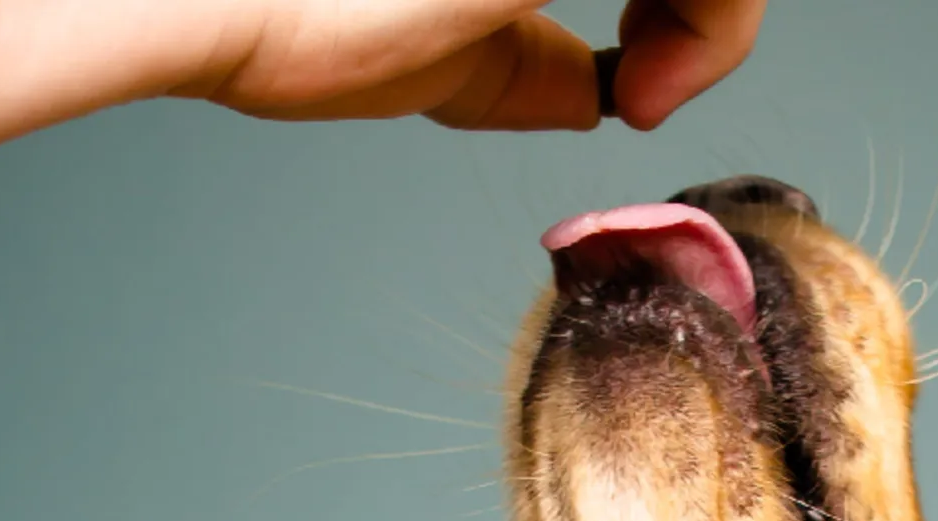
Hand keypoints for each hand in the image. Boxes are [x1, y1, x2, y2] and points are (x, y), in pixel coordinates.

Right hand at [0, 0, 767, 152]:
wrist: (224, 0)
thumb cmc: (288, 12)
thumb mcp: (451, 44)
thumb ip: (532, 60)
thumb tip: (603, 94)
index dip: (675, 5)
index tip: (640, 77)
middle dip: (701, 10)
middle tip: (655, 86)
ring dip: (713, 23)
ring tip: (654, 92)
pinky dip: (713, 31)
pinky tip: (648, 90)